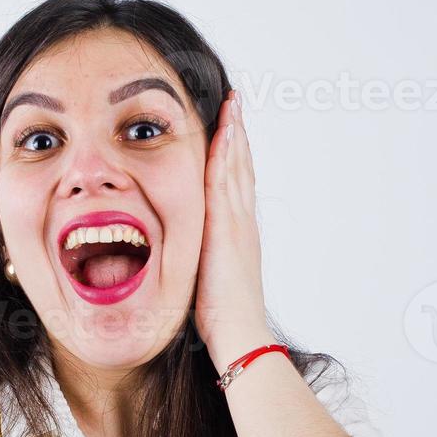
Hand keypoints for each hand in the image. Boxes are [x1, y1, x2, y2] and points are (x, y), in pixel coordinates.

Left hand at [195, 90, 274, 373]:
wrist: (239, 333)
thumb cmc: (224, 318)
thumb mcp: (211, 280)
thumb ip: (205, 261)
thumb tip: (193, 257)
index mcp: (237, 234)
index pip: (235, 184)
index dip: (233, 155)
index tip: (231, 129)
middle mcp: (242, 222)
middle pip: (241, 167)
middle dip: (237, 134)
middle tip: (236, 103)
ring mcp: (238, 223)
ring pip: (236, 168)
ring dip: (234, 133)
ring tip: (233, 105)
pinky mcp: (227, 228)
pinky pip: (225, 182)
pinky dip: (226, 155)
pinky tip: (224, 133)